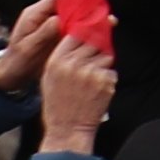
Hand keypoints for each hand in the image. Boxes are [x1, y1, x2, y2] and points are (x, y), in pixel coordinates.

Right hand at [35, 32, 115, 148]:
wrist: (68, 130)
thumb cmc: (58, 105)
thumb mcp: (49, 77)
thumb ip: (62, 56)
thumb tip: (77, 34)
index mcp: (57, 61)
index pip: (77, 33)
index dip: (86, 31)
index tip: (92, 30)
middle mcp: (74, 63)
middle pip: (95, 40)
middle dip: (97, 47)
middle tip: (91, 61)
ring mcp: (91, 72)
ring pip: (105, 55)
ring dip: (102, 64)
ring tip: (91, 80)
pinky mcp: (105, 81)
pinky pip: (111, 70)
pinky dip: (107, 78)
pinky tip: (96, 89)